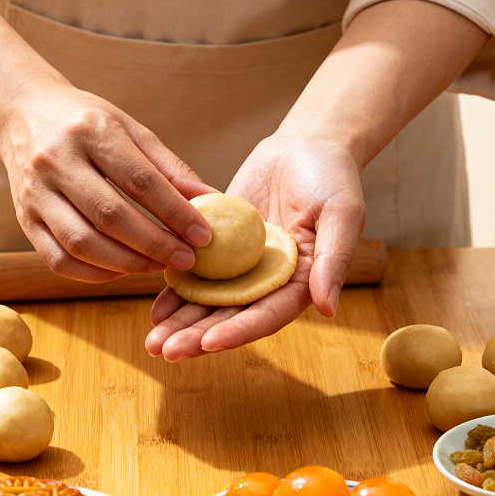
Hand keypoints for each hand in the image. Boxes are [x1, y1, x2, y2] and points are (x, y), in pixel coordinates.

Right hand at [0, 83, 214, 282]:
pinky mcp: (24, 218)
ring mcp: (35, 192)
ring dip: (126, 263)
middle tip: (186, 259)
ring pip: (82, 243)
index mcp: (91, 131)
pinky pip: (58, 259)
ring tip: (157, 266)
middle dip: (155, 244)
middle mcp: (57, 161)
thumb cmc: (86, 122)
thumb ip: (169, 167)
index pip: (141, 181)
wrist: (21, 112)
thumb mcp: (130, 128)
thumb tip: (211, 199)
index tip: (203, 235)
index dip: (176, 213)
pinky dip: (94, 273)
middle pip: (111, 215)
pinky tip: (122, 270)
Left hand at [145, 134, 365, 360]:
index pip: (268, 314)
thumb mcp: (342, 212)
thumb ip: (335, 259)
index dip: (239, 331)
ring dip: (181, 323)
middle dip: (198, 337)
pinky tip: (155, 309)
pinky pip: (195, 273)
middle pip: (231, 316)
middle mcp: (268, 282)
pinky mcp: (220, 248)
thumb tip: (328, 307)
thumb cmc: (333, 176)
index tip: (209, 342)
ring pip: (208, 302)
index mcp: (300, 282)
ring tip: (152, 342)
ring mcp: (242, 267)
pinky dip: (176, 292)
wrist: (306, 144)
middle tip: (164, 351)